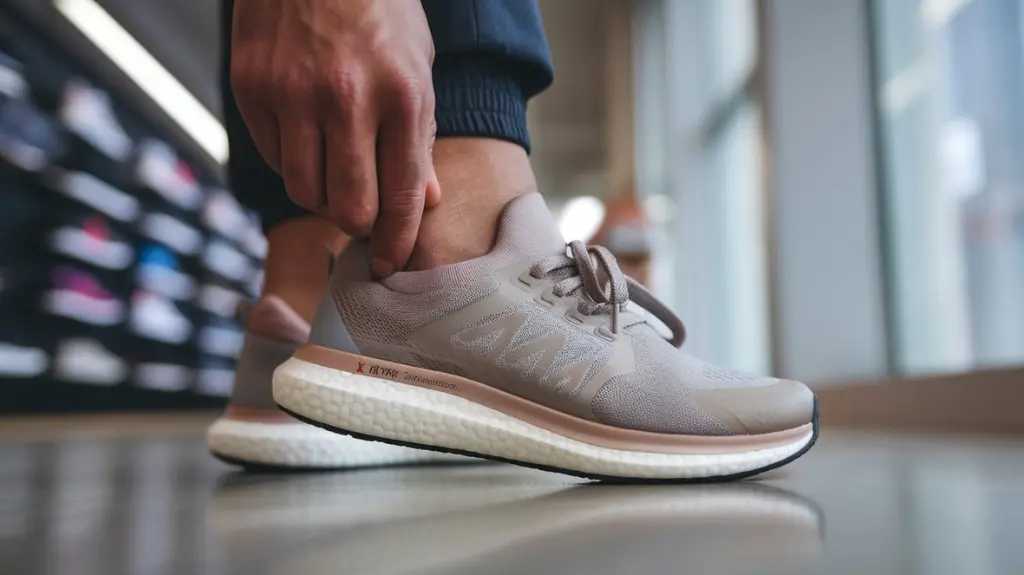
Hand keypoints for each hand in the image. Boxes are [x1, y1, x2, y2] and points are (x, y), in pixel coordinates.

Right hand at [231, 0, 440, 276]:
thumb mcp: (417, 65)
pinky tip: (306, 138)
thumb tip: (426, 199)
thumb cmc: (377, 10)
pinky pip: (274, 158)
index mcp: (401, 93)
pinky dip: (293, 162)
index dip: (397, 241)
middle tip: (361, 217)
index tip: (389, 264)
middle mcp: (346, 98)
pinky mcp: (251, 89)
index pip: (402, 193)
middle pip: (349, 208)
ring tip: (335, 175)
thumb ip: (420, 135)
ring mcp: (291, 94)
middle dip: (359, 227)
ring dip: (322, 197)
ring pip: (304, 193)